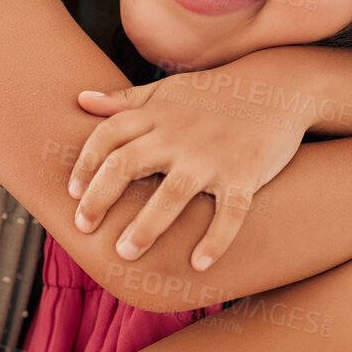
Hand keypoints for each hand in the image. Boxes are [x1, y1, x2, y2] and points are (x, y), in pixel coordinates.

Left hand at [69, 64, 311, 270]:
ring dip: (147, 226)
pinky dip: (216, 240)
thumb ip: (125, 100)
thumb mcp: (168, 91)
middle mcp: (179, 134)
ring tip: (126, 253)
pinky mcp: (246, 173)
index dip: (85, 165)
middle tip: (84, 228)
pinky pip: (229, 212)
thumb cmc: (216, 94)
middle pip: (128, 164)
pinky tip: (199, 265)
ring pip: (172, 194)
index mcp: (158, 115)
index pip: (108, 136)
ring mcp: (213, 155)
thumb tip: (80, 99)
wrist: (279, 87)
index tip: (72, 193)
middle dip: (100, 198)